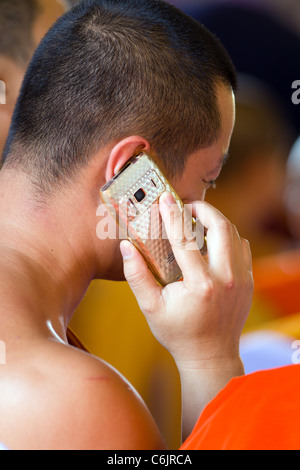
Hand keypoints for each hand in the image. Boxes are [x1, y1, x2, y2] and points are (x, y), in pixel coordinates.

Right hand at [120, 192, 253, 365]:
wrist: (210, 355)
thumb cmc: (177, 332)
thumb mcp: (150, 306)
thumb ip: (136, 275)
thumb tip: (126, 246)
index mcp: (199, 285)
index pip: (185, 238)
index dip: (173, 214)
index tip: (166, 198)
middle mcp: (226, 279)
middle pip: (221, 227)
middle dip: (204, 209)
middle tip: (188, 206)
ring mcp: (241, 280)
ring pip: (234, 235)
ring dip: (216, 222)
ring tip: (198, 221)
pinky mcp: (248, 281)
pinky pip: (242, 248)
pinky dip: (228, 238)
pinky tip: (212, 242)